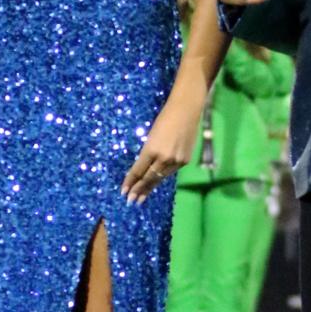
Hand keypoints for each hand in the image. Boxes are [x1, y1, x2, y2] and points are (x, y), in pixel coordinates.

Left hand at [121, 90, 202, 204]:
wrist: (186, 111)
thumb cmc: (165, 118)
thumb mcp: (152, 136)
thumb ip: (149, 153)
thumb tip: (145, 169)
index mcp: (151, 149)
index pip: (138, 170)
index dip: (130, 182)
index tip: (124, 192)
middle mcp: (163, 158)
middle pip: (149, 178)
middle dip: (139, 190)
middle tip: (131, 201)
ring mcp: (176, 161)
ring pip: (160, 178)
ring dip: (150, 188)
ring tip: (142, 198)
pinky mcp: (185, 161)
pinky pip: (170, 172)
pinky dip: (162, 177)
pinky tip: (157, 183)